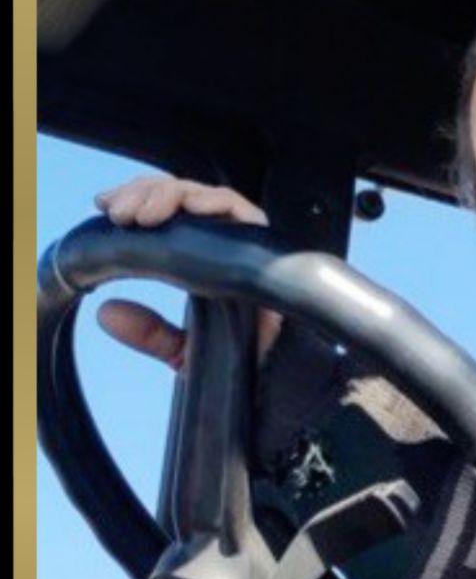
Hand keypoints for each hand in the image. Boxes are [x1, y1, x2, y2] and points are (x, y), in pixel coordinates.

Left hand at [93, 176, 280, 367]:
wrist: (267, 383)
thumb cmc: (232, 363)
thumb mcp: (180, 350)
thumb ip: (147, 332)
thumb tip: (105, 313)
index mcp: (200, 258)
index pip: (168, 212)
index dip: (137, 200)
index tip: (106, 207)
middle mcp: (223, 245)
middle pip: (181, 196)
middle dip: (143, 194)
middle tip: (117, 214)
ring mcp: (244, 243)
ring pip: (204, 196)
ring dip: (168, 196)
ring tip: (142, 215)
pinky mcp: (266, 246)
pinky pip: (242, 211)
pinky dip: (216, 203)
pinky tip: (191, 208)